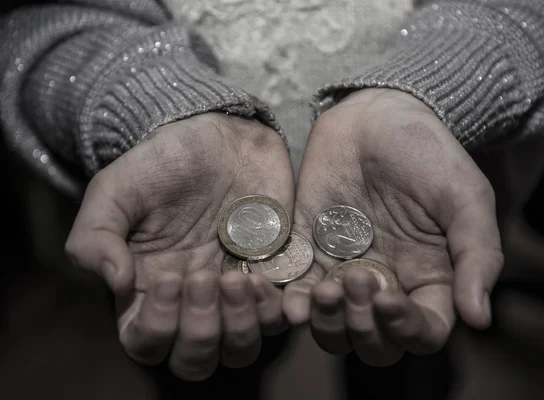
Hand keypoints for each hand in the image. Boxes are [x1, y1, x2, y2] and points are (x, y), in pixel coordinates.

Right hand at [65, 113, 293, 379]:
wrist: (220, 136)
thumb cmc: (162, 164)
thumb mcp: (114, 191)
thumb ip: (95, 238)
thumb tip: (116, 284)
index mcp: (148, 291)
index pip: (147, 343)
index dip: (157, 326)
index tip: (168, 278)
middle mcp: (193, 303)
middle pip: (197, 359)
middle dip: (201, 330)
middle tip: (204, 277)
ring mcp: (235, 293)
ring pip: (241, 347)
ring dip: (239, 325)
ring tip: (237, 277)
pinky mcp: (273, 277)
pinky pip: (280, 318)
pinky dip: (274, 311)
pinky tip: (263, 277)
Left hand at [283, 89, 502, 365]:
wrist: (376, 116)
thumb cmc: (428, 152)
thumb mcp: (465, 198)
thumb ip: (477, 255)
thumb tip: (480, 319)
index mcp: (428, 279)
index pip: (423, 332)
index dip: (406, 330)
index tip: (388, 299)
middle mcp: (385, 284)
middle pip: (373, 342)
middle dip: (361, 325)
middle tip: (353, 280)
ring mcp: (342, 271)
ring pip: (330, 329)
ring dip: (323, 322)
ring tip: (320, 290)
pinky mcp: (305, 253)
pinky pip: (291, 294)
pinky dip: (283, 305)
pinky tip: (281, 294)